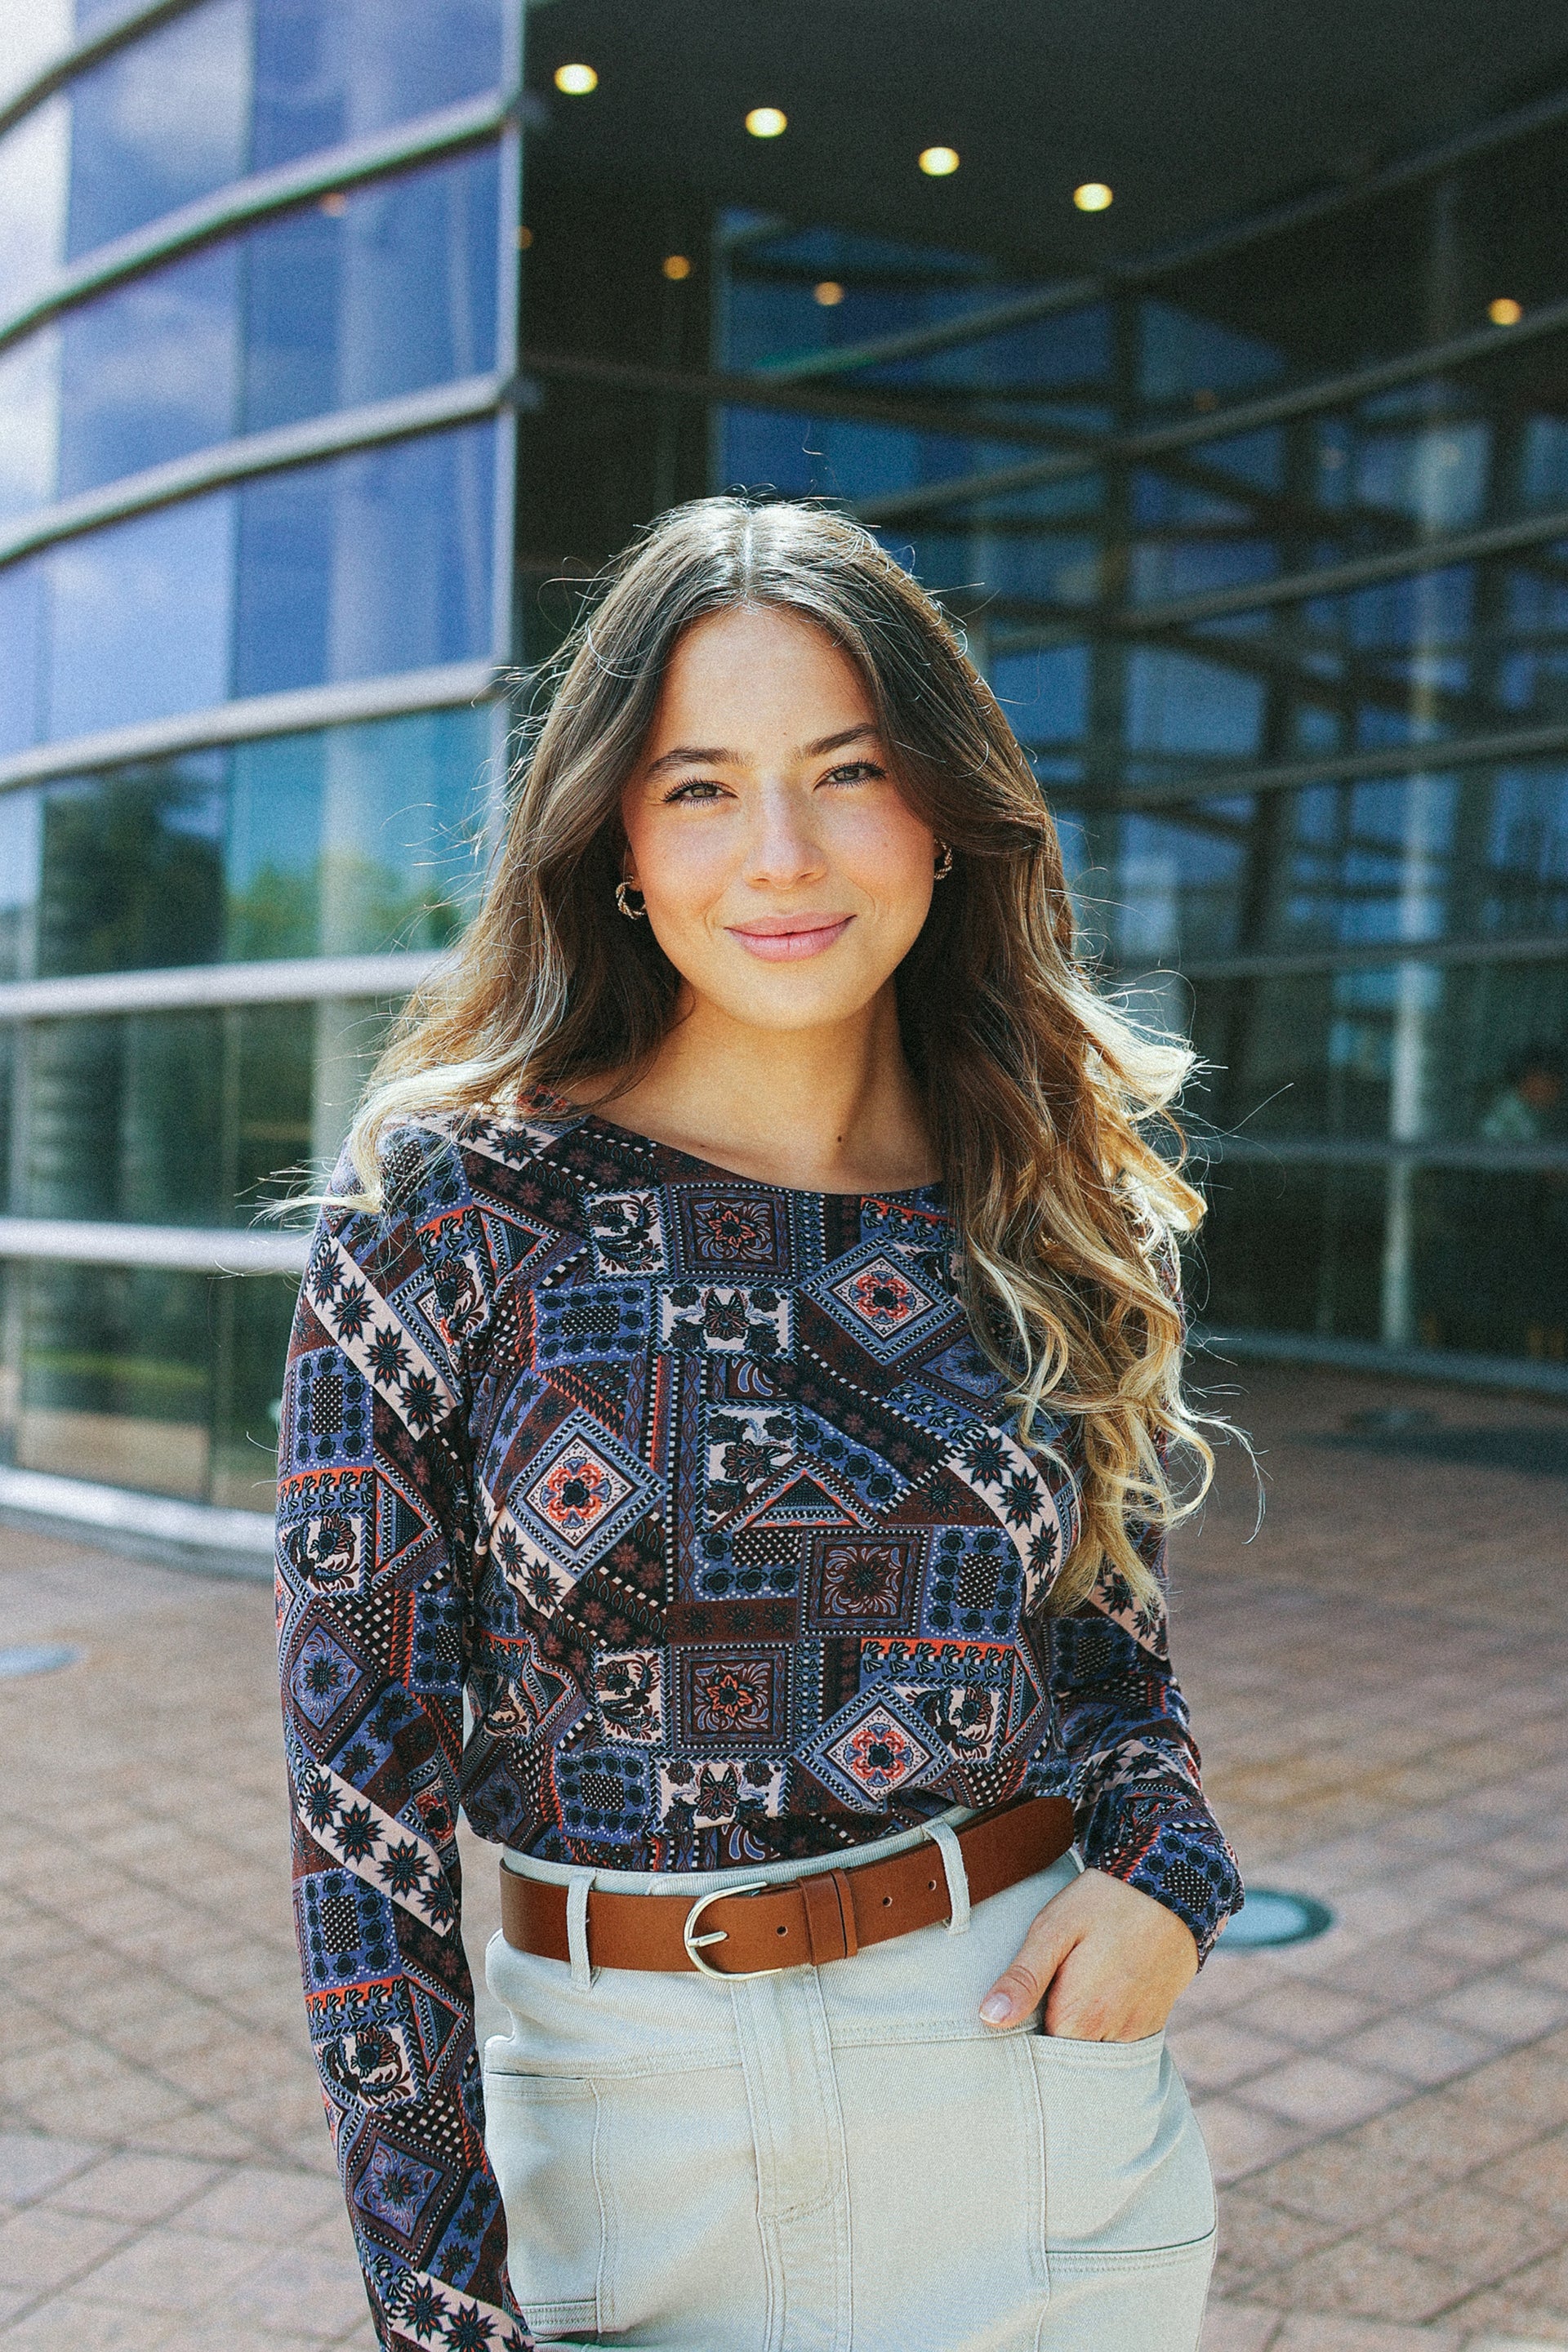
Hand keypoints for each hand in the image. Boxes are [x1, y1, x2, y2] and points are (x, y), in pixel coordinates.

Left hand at [978, 1867, 1198, 2039]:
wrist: (1173, 1886)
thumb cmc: (1103, 1903)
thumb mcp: (1054, 1929)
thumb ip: (1023, 1978)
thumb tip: (989, 2018)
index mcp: (1080, 2017)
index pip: (1039, 2057)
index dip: (1022, 2040)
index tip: (1016, 2017)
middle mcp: (1112, 2036)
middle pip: (1068, 2060)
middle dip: (1050, 2041)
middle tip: (1041, 2001)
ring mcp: (1137, 2032)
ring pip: (1095, 2054)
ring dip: (1078, 2036)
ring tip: (1068, 1996)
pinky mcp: (1154, 2023)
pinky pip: (1120, 2044)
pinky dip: (1104, 2031)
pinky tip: (1096, 1998)